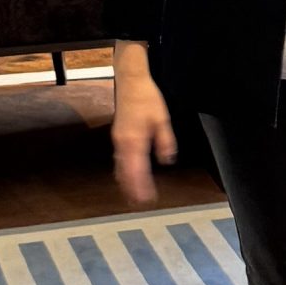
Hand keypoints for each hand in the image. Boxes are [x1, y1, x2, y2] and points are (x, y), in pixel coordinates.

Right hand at [111, 47, 177, 206]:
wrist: (131, 81)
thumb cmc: (147, 98)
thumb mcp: (162, 119)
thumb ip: (165, 141)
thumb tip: (167, 160)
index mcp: (134, 140)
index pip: (137, 170)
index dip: (141, 187)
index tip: (147, 199)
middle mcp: (123, 143)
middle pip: (125, 172)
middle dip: (131, 189)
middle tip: (139, 203)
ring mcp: (118, 140)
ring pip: (120, 167)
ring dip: (126, 182)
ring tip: (132, 196)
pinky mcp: (118, 136)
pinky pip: (118, 159)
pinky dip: (122, 171)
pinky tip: (126, 176)